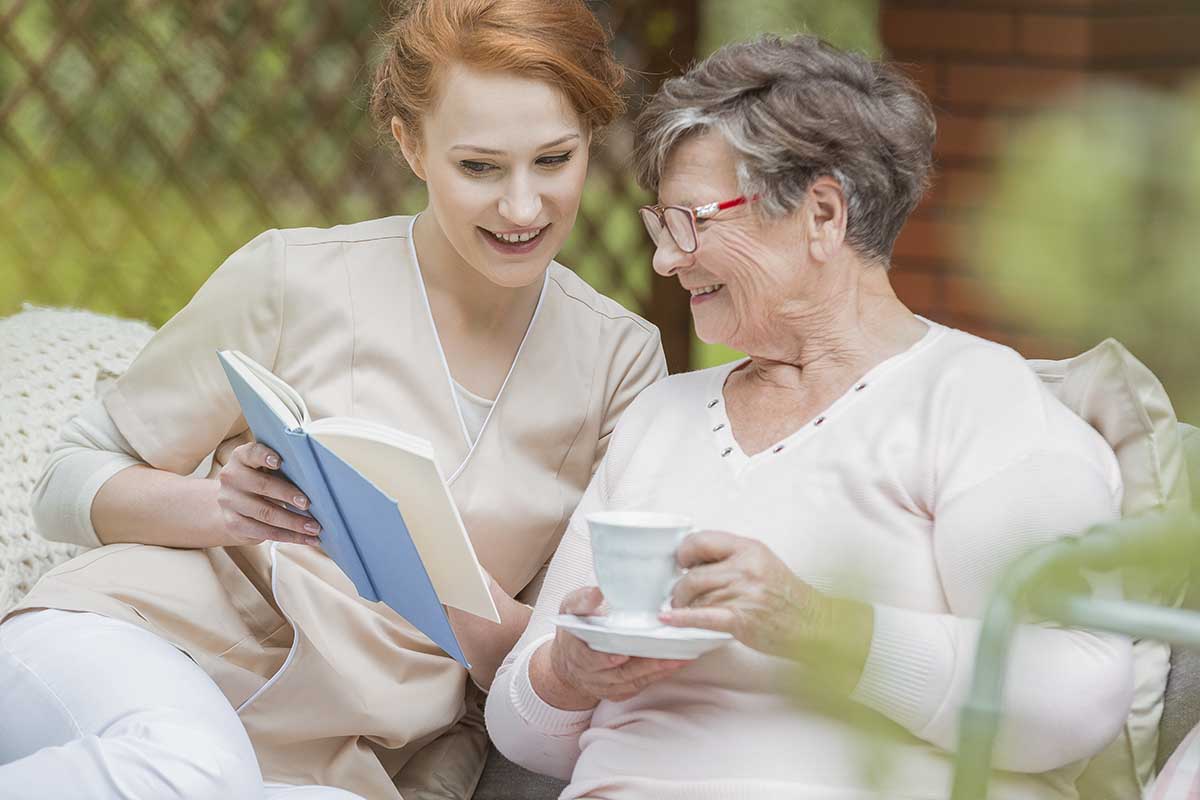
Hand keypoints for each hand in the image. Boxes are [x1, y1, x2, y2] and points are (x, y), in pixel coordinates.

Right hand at [215, 442, 321, 545]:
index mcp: (241, 458)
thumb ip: (283, 470)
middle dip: (288, 495)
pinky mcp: (233, 524)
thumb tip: (316, 483)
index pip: (251, 453)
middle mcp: (231, 478)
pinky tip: (307, 539)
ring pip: (266, 514)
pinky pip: (265, 532)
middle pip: (262, 486)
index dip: (264, 456)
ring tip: (315, 527)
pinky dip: (290, 537)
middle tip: (309, 503)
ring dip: (294, 522)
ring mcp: (229, 502)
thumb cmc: (260, 481)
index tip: (279, 461)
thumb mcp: (265, 470)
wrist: (231, 504)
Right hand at [546, 587, 687, 704]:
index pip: (590, 660)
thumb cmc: (574, 628)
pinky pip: (639, 686)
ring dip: (657, 671)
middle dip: (644, 666)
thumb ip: (582, 600)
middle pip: (619, 674)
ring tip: (680, 659)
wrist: (568, 659)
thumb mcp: (570, 608)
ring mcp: (606, 686)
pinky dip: (657, 676)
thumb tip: (598, 590)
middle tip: (667, 656)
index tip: (622, 654)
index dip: (605, 659)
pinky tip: (675, 665)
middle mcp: (591, 675)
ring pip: (633, 682)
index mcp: (577, 654)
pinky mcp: (619, 692)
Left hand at [661, 531, 871, 680]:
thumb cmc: (787, 596)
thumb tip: (695, 561)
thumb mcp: (762, 562)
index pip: (702, 541)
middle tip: (680, 595)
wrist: (814, 623)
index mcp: (748, 549)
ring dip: (684, 606)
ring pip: (696, 597)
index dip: (685, 553)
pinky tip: (669, 618)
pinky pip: (702, 616)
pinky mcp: (740, 619)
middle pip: (693, 574)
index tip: (681, 563)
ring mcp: (742, 593)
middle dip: (680, 588)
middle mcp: (744, 568)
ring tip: (684, 610)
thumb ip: (732, 557)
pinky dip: (682, 619)